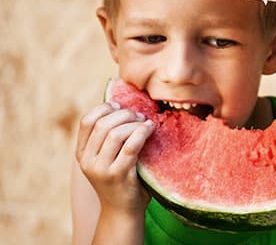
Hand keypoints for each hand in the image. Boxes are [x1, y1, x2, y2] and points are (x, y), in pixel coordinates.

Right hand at [75, 102, 154, 216]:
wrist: (123, 212)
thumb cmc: (121, 180)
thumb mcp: (107, 158)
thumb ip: (108, 139)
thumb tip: (123, 107)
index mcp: (82, 154)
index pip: (87, 121)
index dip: (104, 108)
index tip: (120, 106)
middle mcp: (87, 161)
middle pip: (103, 124)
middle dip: (124, 114)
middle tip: (139, 115)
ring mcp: (101, 169)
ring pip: (115, 133)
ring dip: (134, 123)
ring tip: (146, 123)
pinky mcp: (118, 175)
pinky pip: (131, 146)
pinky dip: (142, 132)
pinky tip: (150, 128)